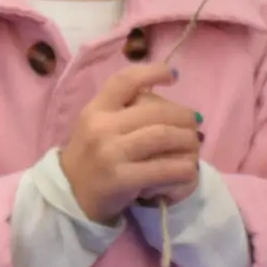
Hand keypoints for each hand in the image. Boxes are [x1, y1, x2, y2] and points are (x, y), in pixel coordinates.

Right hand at [58, 62, 203, 222]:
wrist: (71, 195)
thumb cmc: (91, 156)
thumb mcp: (96, 124)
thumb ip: (122, 109)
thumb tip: (166, 101)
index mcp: (96, 109)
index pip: (125, 80)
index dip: (152, 72)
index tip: (173, 75)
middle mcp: (101, 127)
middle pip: (155, 111)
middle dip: (183, 116)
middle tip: (195, 123)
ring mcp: (111, 153)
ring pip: (163, 136)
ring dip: (187, 140)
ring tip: (193, 145)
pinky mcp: (122, 180)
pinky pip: (164, 169)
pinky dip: (183, 168)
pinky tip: (187, 170)